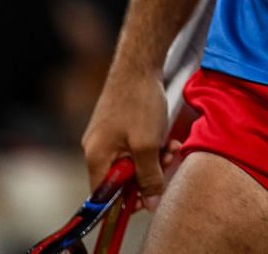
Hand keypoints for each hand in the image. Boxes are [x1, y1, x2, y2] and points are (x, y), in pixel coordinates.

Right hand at [80, 65, 172, 208]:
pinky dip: (152, 145)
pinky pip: (134, 146)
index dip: (126, 202)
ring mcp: (106, 136)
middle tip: (167, 163)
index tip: (148, 199)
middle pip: (120, 178)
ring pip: (131, 161)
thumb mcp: (148, 145)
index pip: (103, 195)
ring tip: (172, 147)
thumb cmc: (140, 102)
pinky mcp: (118, 125)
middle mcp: (96, 148)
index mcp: (96, 157)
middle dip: (147, 174)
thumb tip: (150, 204)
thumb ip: (148, 177)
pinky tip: (168, 137)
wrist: (140, 63)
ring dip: (154, 159)